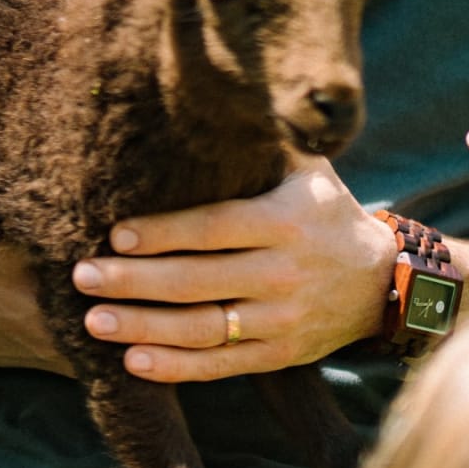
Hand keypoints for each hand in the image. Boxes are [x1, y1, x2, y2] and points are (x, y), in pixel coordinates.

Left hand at [71, 158, 397, 382]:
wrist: (386, 281)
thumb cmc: (327, 213)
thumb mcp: (307, 169)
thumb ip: (260, 147)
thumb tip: (208, 100)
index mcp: (285, 221)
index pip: (212, 228)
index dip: (161, 234)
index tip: (114, 235)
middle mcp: (284, 273)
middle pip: (197, 281)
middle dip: (133, 281)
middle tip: (82, 276)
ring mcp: (283, 320)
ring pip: (203, 329)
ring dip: (143, 328)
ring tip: (94, 320)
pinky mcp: (281, 356)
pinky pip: (221, 366)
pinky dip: (176, 367)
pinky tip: (133, 361)